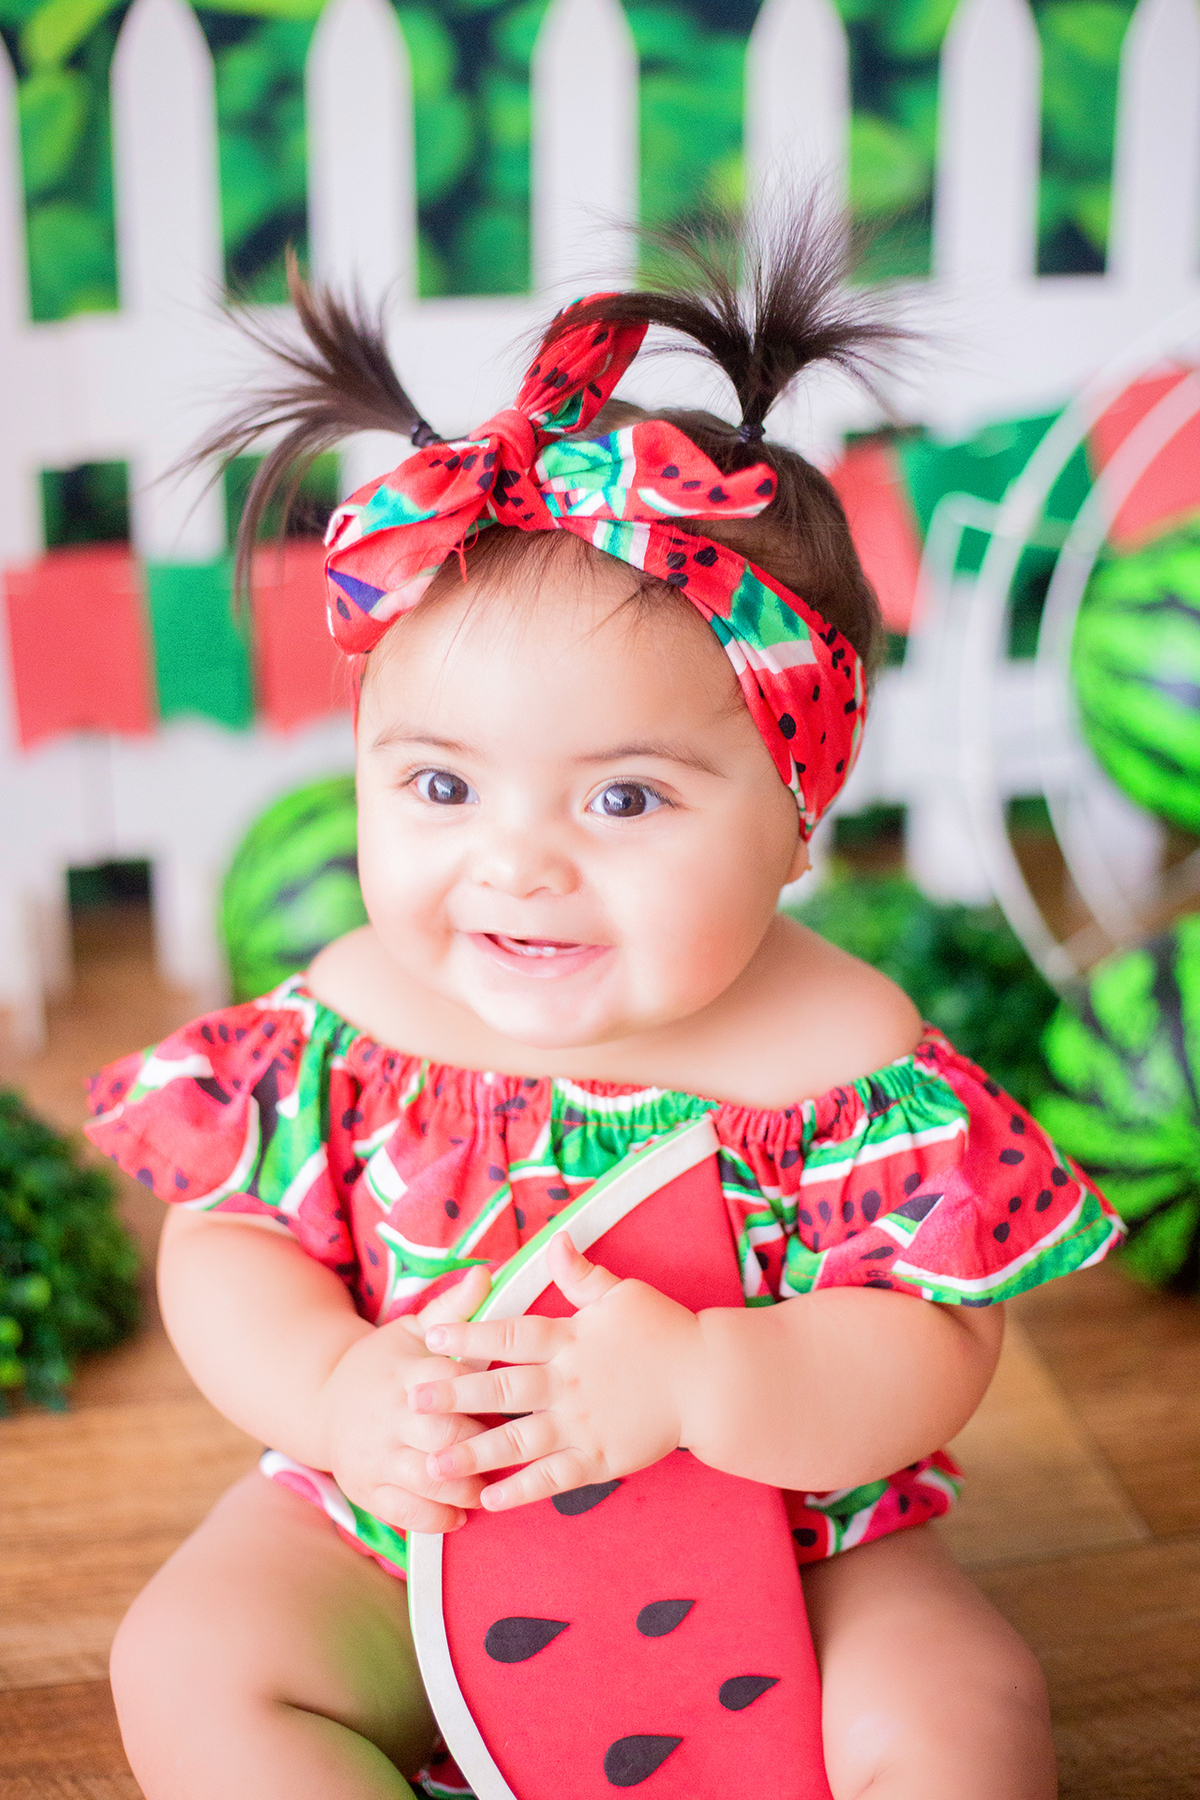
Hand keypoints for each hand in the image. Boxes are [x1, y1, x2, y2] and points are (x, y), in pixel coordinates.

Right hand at [316, 1264, 493, 1534]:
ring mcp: (376, 1456)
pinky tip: (461, 1514)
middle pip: (440, 1434)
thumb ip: (454, 1308)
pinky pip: (404, 1512)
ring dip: (463, 1487)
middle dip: (478, 1445)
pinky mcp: (367, 1489)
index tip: (517, 1401)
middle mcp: (389, 1415)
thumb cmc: (385, 1362)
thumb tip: (487, 1272)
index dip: (484, 1393)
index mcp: (405, 1372)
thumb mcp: (415, 1330)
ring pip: (425, 1479)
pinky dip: (436, 1517)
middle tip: (514, 1451)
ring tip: (490, 1485)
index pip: (450, 1382)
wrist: (323, 1400)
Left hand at [409, 1233, 703, 1511]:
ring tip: (434, 1465)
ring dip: (473, 1452)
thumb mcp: (621, 1293)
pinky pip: (551, 1478)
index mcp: (569, 1339)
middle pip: (500, 1388)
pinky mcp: (598, 1459)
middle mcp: (567, 1383)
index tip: (430, 1337)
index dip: (468, 1334)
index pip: (509, 1334)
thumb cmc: (665, 1331)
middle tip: (412, 1404)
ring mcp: (581, 1425)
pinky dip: (519, 1489)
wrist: (709, 1381)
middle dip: (454, 1396)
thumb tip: (553, 1240)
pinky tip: (488, 1498)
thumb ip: (580, 1275)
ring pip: (517, 1440)